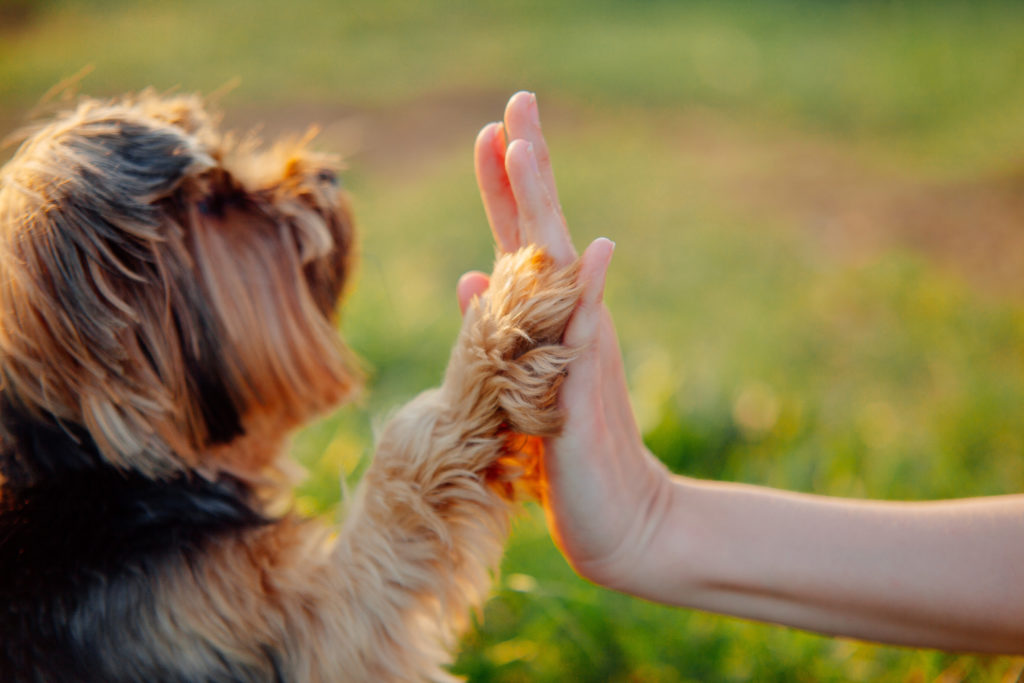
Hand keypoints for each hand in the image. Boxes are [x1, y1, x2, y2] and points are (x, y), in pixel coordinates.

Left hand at [459, 92, 671, 591]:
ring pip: (560, 272)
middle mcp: (568, 326)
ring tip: (526, 151)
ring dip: (542, 209)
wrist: (621, 519)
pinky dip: (588, 298)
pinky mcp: (581, 402)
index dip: (507, 187)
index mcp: (547, 323)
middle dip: (527, 170)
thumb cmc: (568, 450)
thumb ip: (502, 329)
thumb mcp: (523, 382)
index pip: (524, 242)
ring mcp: (580, 357)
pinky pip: (584, 344)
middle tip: (518, 102)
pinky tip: (598, 252)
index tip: (492, 129)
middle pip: (545, 235)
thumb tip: (469, 278)